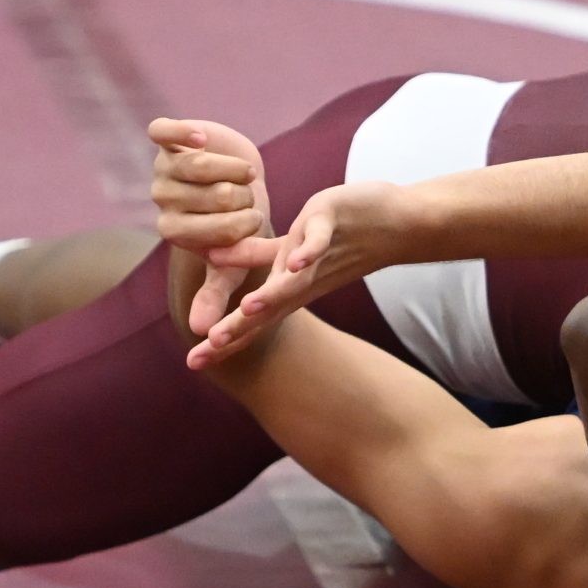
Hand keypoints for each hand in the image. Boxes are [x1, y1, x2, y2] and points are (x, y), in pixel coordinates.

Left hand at [148, 117, 276, 343]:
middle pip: (211, 196)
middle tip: (250, 198)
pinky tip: (203, 138)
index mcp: (172, 230)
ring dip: (233, 168)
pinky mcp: (164, 137)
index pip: (212, 231)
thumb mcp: (229, 260)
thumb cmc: (238, 222)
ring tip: (246, 175)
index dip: (242, 225)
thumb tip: (199, 332)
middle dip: (242, 198)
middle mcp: (161, 199)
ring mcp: (162, 166)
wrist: (238, 175)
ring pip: (199, 165)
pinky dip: (184, 133)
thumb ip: (215, 293)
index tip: (257, 221)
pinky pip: (164, 131)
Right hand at [194, 180, 401, 364]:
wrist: (395, 223)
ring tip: (247, 309)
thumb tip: (214, 260)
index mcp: (288, 287)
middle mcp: (301, 279)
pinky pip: (319, 243)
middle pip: (267, 310)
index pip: (251, 320)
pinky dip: (309, 252)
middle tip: (210, 348)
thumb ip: (253, 257)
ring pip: (292, 281)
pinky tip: (296, 261)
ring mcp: (317, 255)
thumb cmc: (339, 237)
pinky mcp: (330, 225)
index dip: (224, 341)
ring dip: (271, 295)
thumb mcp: (290, 249)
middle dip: (239, 329)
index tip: (193, 364)